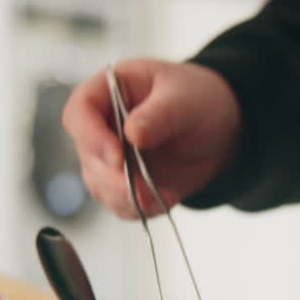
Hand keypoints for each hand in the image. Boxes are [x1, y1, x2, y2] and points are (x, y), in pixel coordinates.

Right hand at [62, 58, 241, 218]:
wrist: (220, 129)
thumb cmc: (198, 99)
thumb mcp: (185, 99)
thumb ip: (159, 115)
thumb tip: (133, 134)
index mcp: (108, 91)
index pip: (79, 113)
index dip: (91, 136)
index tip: (117, 157)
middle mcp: (101, 125)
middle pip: (88, 156)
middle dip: (114, 178)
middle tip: (143, 190)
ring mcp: (110, 158)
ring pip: (100, 185)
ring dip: (127, 197)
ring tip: (163, 197)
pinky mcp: (124, 183)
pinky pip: (120, 203)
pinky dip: (140, 208)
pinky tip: (165, 201)